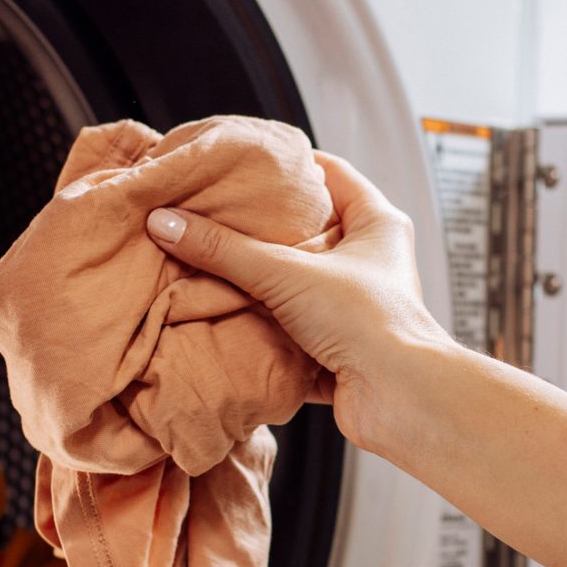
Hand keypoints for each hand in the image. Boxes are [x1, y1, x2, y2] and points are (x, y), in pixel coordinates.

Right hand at [145, 151, 454, 453]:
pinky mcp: (339, 350)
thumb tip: (167, 222)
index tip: (242, 165)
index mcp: (377, 224)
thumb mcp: (286, 273)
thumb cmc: (369, 323)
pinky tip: (227, 321)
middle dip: (260, 229)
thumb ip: (224, 249)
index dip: (286, 166)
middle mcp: (371, 263)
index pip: (329, 173)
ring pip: (295, 284)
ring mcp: (355, 308)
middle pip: (306, 231)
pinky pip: (291, 331)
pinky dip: (262, 329)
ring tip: (210, 265)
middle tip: (214, 216)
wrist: (400, 400)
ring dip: (257, 283)